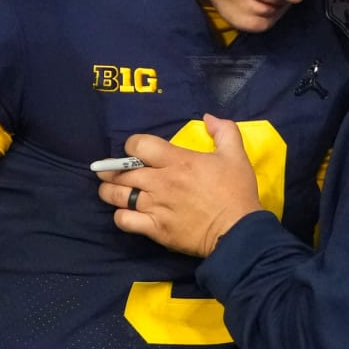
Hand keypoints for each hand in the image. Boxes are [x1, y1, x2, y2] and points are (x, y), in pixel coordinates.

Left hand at [97, 115, 262, 256]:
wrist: (239, 231)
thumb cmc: (237, 192)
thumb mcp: (236, 155)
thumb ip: (224, 131)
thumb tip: (208, 117)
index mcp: (177, 161)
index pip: (138, 145)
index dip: (132, 145)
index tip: (136, 151)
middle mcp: (161, 182)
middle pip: (121, 171)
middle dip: (111, 169)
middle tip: (109, 170)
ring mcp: (156, 206)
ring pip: (117, 196)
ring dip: (109, 191)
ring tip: (110, 190)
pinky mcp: (156, 229)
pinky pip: (125, 220)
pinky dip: (121, 216)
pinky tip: (126, 213)